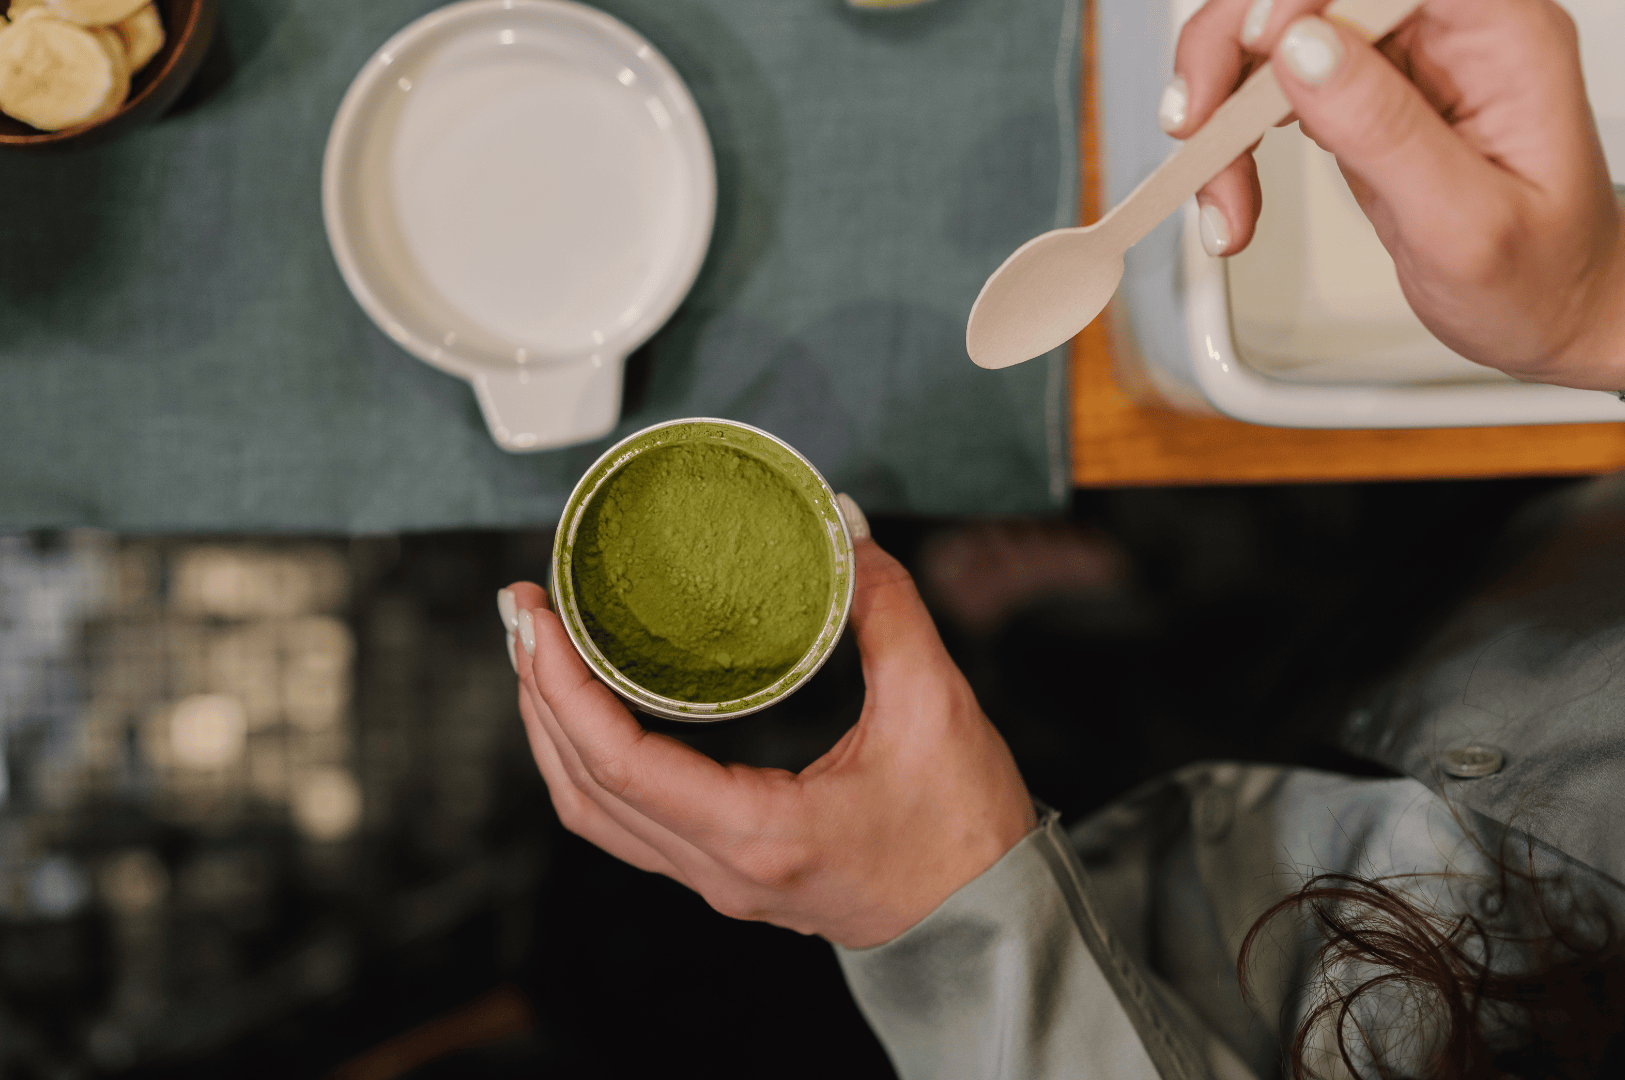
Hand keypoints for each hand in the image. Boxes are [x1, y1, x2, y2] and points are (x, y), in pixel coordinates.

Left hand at [498, 531, 1036, 949]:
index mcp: (758, 834)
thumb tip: (843, 533)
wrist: (988, 919)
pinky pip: (628, 822)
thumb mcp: (935, 706)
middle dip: (537, 694)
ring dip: (553, 731)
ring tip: (539, 652)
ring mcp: (717, 878)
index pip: (619, 764)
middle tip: (521, 610)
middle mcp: (720, 868)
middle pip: (584, 787)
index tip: (534, 616)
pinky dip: (591, 761)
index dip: (560, 685)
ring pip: (596, 813)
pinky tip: (591, 709)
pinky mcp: (727, 871)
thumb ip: (886, 611)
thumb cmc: (966, 833)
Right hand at [1163, 0, 1624, 388]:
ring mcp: (1400, 60)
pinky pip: (1272, 87)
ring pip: (1274, 40)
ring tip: (1221, 197)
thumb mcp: (1466, 223)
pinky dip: (1234, 140)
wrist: (1553, 314)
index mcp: (1501, 33)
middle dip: (1233, 51)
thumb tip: (1304, 51)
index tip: (1256, 49)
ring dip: (1223, 109)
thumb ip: (1385, 130)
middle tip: (1195, 125)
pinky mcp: (1362, 94)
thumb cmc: (1540, 279)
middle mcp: (1448, 30)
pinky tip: (1235, 192)